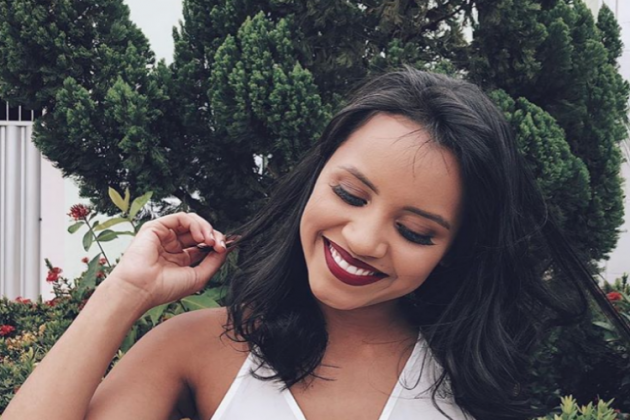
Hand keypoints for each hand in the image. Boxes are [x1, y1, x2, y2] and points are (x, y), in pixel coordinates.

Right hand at [104, 212, 232, 309]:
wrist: (140, 289)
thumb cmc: (164, 288)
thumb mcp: (198, 277)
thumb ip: (214, 262)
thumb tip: (227, 248)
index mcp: (180, 258)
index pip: (203, 245)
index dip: (217, 244)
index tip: (226, 248)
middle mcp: (172, 246)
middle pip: (199, 232)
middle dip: (214, 235)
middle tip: (220, 245)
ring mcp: (164, 236)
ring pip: (192, 222)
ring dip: (206, 228)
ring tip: (210, 240)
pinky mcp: (156, 227)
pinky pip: (181, 217)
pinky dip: (195, 224)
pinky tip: (200, 236)